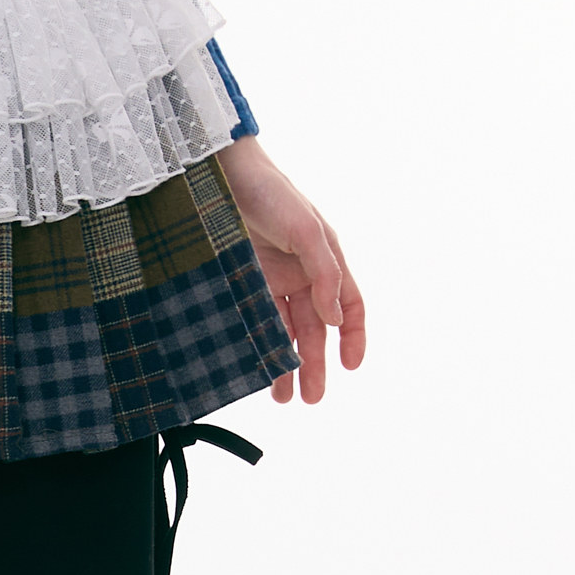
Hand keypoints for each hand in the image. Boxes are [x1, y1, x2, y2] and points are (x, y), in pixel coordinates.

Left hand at [216, 137, 364, 404]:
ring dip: (286, 365)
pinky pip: (255, 323)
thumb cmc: (271, 194)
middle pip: (315, 329)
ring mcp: (271, 281)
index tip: (350, 367)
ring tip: (283, 398)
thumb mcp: (307, 231)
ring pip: (284, 332)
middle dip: (316, 365)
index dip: (354, 337)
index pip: (350, 306)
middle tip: (312, 399)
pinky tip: (257, 369)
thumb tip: (336, 320)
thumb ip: (324, 274)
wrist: (221, 175)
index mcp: (326, 261)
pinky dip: (259, 347)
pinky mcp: (243, 285)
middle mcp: (302, 275)